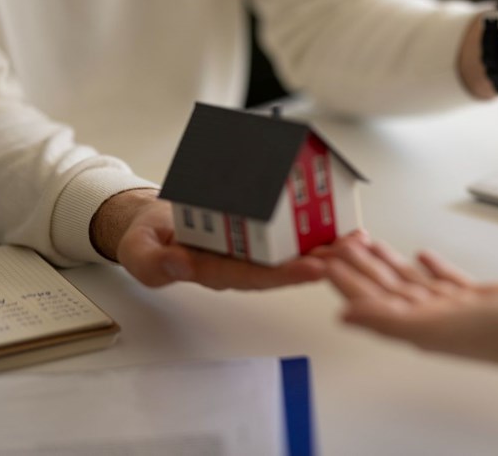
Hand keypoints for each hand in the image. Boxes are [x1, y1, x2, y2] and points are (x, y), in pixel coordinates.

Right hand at [92, 189, 326, 288]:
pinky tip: (340, 220)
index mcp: (216, 271)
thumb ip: (156, 263)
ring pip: (291, 247)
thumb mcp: (141, 252)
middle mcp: (240, 261)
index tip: (315, 269)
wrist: (149, 222)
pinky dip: (313, 223)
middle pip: (284, 264)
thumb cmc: (148, 240)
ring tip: (356, 239)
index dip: (286, 274)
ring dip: (324, 244)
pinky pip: (285, 226)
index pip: (256, 276)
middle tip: (348, 253)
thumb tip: (181, 266)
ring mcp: (248, 244)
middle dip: (318, 259)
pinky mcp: (255, 225)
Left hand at [325, 236, 497, 370]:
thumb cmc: (497, 336)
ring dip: (390, 263)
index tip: (326, 260)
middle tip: (341, 244)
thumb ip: (384, 320)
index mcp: (417, 326)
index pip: (370, 299)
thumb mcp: (431, 327)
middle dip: (362, 266)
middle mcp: (432, 317)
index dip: (347, 279)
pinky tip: (424, 255)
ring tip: (371, 245)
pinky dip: (432, 266)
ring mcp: (455, 307)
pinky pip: (447, 279)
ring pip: (412, 281)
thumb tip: (343, 316)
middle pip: (386, 287)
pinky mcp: (478, 297)